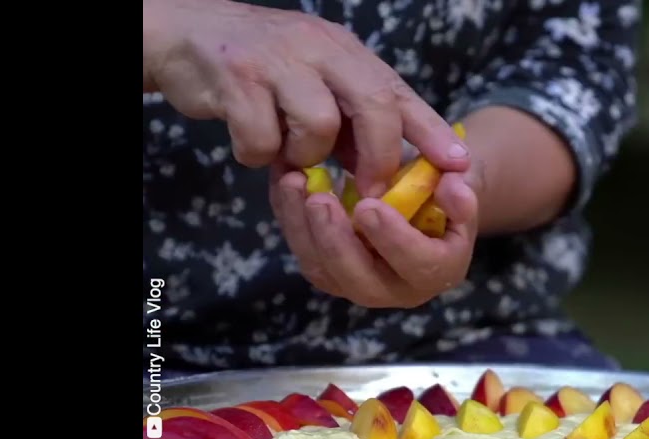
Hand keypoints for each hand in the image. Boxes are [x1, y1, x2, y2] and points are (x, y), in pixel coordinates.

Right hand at [142, 0, 468, 192]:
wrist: (188, 37)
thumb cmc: (262, 69)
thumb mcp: (316, 82)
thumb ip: (351, 122)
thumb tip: (388, 172)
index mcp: (345, 52)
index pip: (399, 92)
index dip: (432, 131)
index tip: (460, 165)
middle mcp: (318, 48)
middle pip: (372, 105)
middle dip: (378, 158)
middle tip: (368, 191)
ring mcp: (278, 60)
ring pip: (318, 125)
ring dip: (305, 156)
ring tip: (287, 153)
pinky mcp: (237, 78)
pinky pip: (263, 138)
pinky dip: (258, 153)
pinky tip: (251, 145)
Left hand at [269, 160, 480, 308]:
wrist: (424, 200)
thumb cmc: (446, 191)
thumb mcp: (464, 185)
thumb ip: (463, 189)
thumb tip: (449, 186)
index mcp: (439, 271)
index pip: (418, 265)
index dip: (393, 239)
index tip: (369, 206)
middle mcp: (398, 289)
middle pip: (362, 282)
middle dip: (337, 242)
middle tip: (319, 200)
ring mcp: (360, 284)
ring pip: (325, 272)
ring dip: (304, 231)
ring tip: (293, 183)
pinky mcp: (333, 273)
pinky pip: (307, 255)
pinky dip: (291, 221)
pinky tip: (286, 185)